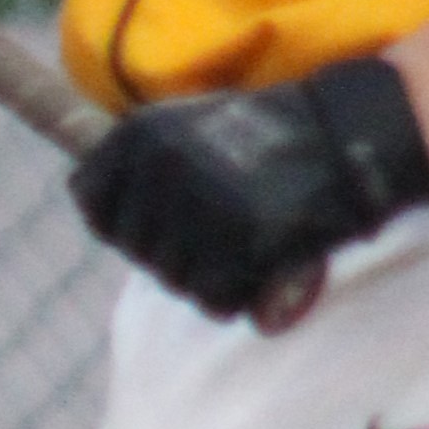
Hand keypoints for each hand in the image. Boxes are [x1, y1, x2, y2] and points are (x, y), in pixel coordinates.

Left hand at [70, 56, 428, 319]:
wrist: (344, 135)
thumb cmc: (262, 139)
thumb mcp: (183, 128)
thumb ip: (131, 167)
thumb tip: (84, 203)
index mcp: (140, 134)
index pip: (92, 204)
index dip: (125, 220)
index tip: (165, 215)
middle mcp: (163, 166)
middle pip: (136, 248)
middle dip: (172, 250)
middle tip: (220, 226)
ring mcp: (204, 203)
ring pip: (172, 279)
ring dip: (205, 275)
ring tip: (243, 240)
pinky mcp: (247, 240)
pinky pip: (213, 300)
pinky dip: (234, 296)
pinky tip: (259, 265)